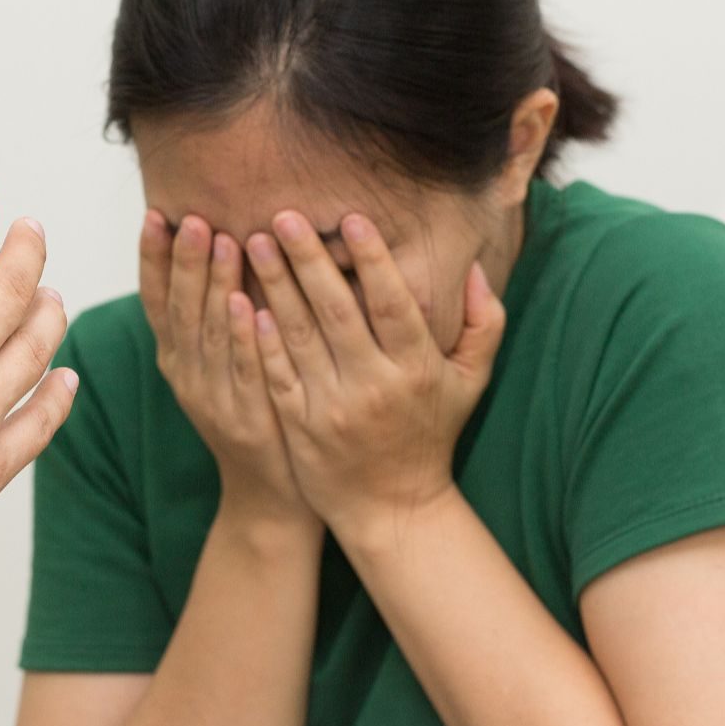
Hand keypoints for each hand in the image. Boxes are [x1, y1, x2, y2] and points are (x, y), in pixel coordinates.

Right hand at [141, 211, 313, 526]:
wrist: (271, 493)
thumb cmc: (254, 412)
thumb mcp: (221, 362)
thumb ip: (214, 311)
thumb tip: (218, 239)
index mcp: (176, 358)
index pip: (155, 299)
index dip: (152, 257)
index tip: (155, 213)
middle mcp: (186, 375)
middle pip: (180, 309)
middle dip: (185, 260)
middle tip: (193, 216)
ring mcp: (214, 399)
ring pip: (210, 334)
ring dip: (214, 285)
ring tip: (224, 240)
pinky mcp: (248, 419)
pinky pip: (244, 372)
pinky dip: (243, 337)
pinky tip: (247, 304)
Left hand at [243, 211, 504, 542]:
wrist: (393, 510)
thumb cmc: (431, 434)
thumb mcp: (470, 382)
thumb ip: (483, 323)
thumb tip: (476, 268)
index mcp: (417, 370)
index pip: (392, 305)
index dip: (373, 261)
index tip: (353, 218)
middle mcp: (374, 387)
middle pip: (338, 313)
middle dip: (310, 260)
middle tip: (285, 215)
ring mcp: (332, 407)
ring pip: (299, 336)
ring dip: (274, 286)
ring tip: (255, 242)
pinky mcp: (297, 424)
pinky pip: (276, 372)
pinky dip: (259, 337)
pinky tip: (241, 300)